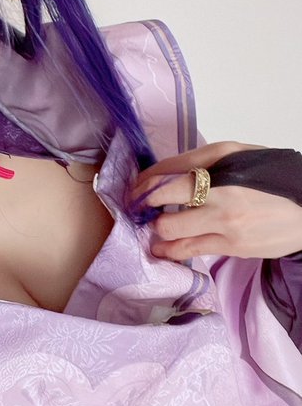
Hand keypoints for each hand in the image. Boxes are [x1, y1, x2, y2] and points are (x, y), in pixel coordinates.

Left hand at [131, 141, 301, 260]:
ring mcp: (227, 227)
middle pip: (165, 211)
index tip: (135, 190)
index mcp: (222, 170)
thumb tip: (159, 172)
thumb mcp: (236, 154)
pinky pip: (191, 251)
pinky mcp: (232, 248)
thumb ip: (196, 160)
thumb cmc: (270, 177)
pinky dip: (173, 250)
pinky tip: (166, 247)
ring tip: (153, 232)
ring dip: (156, 235)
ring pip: (174, 236)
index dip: (144, 186)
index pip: (168, 179)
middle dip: (146, 211)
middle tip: (141, 210)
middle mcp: (222, 199)